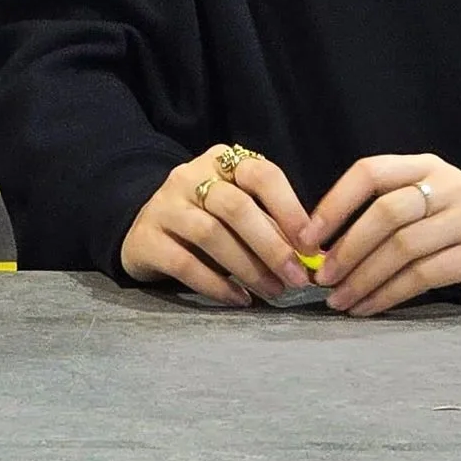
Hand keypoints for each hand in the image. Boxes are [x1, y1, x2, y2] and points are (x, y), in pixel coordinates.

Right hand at [120, 146, 313, 306]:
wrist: (146, 230)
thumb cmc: (205, 220)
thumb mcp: (237, 214)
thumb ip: (270, 226)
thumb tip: (314, 257)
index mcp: (221, 161)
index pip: (261, 173)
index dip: (290, 209)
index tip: (311, 245)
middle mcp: (190, 176)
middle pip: (236, 206)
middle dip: (272, 245)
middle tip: (297, 279)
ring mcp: (164, 205)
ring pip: (211, 234)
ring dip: (248, 267)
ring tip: (273, 292)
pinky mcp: (146, 238)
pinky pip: (184, 263)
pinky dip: (216, 285)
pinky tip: (239, 299)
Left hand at [306, 153, 460, 315]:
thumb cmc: (443, 219)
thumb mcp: (418, 196)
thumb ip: (377, 208)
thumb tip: (318, 245)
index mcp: (423, 164)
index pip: (370, 172)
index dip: (335, 203)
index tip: (307, 237)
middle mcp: (448, 185)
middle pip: (387, 213)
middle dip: (348, 248)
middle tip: (322, 277)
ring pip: (404, 249)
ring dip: (364, 278)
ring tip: (340, 299)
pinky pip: (425, 277)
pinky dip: (390, 294)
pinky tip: (369, 306)